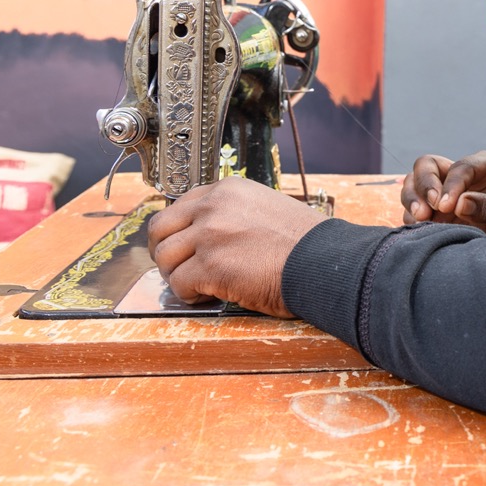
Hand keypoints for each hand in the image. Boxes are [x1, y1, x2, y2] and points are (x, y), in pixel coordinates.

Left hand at [147, 177, 326, 316]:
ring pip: (166, 258)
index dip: (179, 230)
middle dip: (166, 252)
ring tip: (198, 285)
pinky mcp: (209, 266)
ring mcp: (209, 235)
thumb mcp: (267, 208)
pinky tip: (209, 295)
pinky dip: (190, 295)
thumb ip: (235, 213)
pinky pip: (179, 285)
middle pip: (161, 229)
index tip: (185, 246)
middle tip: (180, 268)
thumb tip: (212, 232)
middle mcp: (213, 207)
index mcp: (228, 190)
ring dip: (177, 276)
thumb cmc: (304, 244)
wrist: (323, 262)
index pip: (180, 205)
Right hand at [401, 152, 485, 238]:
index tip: (446, 206)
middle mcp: (460, 175)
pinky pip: (413, 211)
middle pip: (427, 166)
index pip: (460, 167)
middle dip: (423, 185)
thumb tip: (460, 204)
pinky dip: (411, 219)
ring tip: (420, 220)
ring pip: (414, 185)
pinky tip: (419, 231)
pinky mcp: (435, 214)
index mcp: (485, 165)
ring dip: (412, 200)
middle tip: (427, 210)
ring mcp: (444, 193)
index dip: (451, 184)